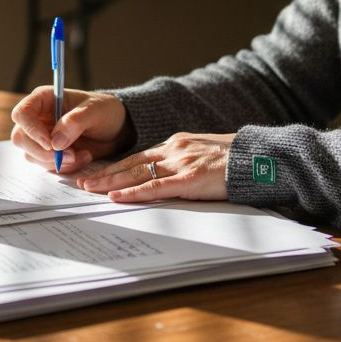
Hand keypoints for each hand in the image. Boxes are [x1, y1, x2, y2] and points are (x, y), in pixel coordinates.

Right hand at [10, 86, 133, 173]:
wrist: (116, 129)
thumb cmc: (104, 111)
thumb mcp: (95, 111)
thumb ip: (75, 122)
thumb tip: (55, 142)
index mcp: (43, 99)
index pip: (22, 114)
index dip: (31, 130)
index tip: (50, 144)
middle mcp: (37, 118)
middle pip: (21, 138)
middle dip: (44, 152)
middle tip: (70, 155)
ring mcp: (41, 137)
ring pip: (31, 155)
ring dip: (56, 161)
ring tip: (82, 155)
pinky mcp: (49, 153)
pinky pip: (46, 165)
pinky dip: (65, 167)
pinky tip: (83, 157)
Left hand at [78, 132, 232, 202]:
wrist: (259, 158)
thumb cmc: (235, 160)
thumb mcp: (203, 155)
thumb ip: (182, 163)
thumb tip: (166, 178)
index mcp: (176, 144)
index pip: (137, 156)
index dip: (115, 166)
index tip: (97, 172)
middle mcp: (173, 149)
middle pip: (130, 163)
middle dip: (104, 173)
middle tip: (81, 182)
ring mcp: (180, 163)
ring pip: (136, 173)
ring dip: (110, 182)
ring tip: (89, 189)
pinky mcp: (189, 179)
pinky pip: (155, 187)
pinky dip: (133, 193)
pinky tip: (116, 197)